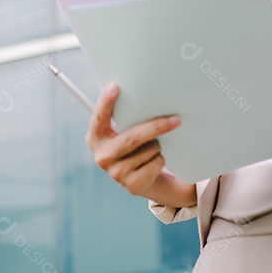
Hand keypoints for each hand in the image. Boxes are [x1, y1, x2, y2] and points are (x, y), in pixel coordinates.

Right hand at [85, 83, 196, 206]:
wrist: (139, 179)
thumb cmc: (131, 146)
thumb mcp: (121, 132)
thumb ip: (124, 118)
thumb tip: (142, 93)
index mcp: (95, 138)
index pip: (100, 118)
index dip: (106, 102)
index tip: (115, 86)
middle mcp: (102, 156)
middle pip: (133, 137)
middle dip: (156, 127)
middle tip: (175, 120)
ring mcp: (116, 173)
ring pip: (149, 150)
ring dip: (156, 146)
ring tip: (150, 149)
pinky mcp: (132, 185)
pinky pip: (156, 163)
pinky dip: (159, 160)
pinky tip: (152, 163)